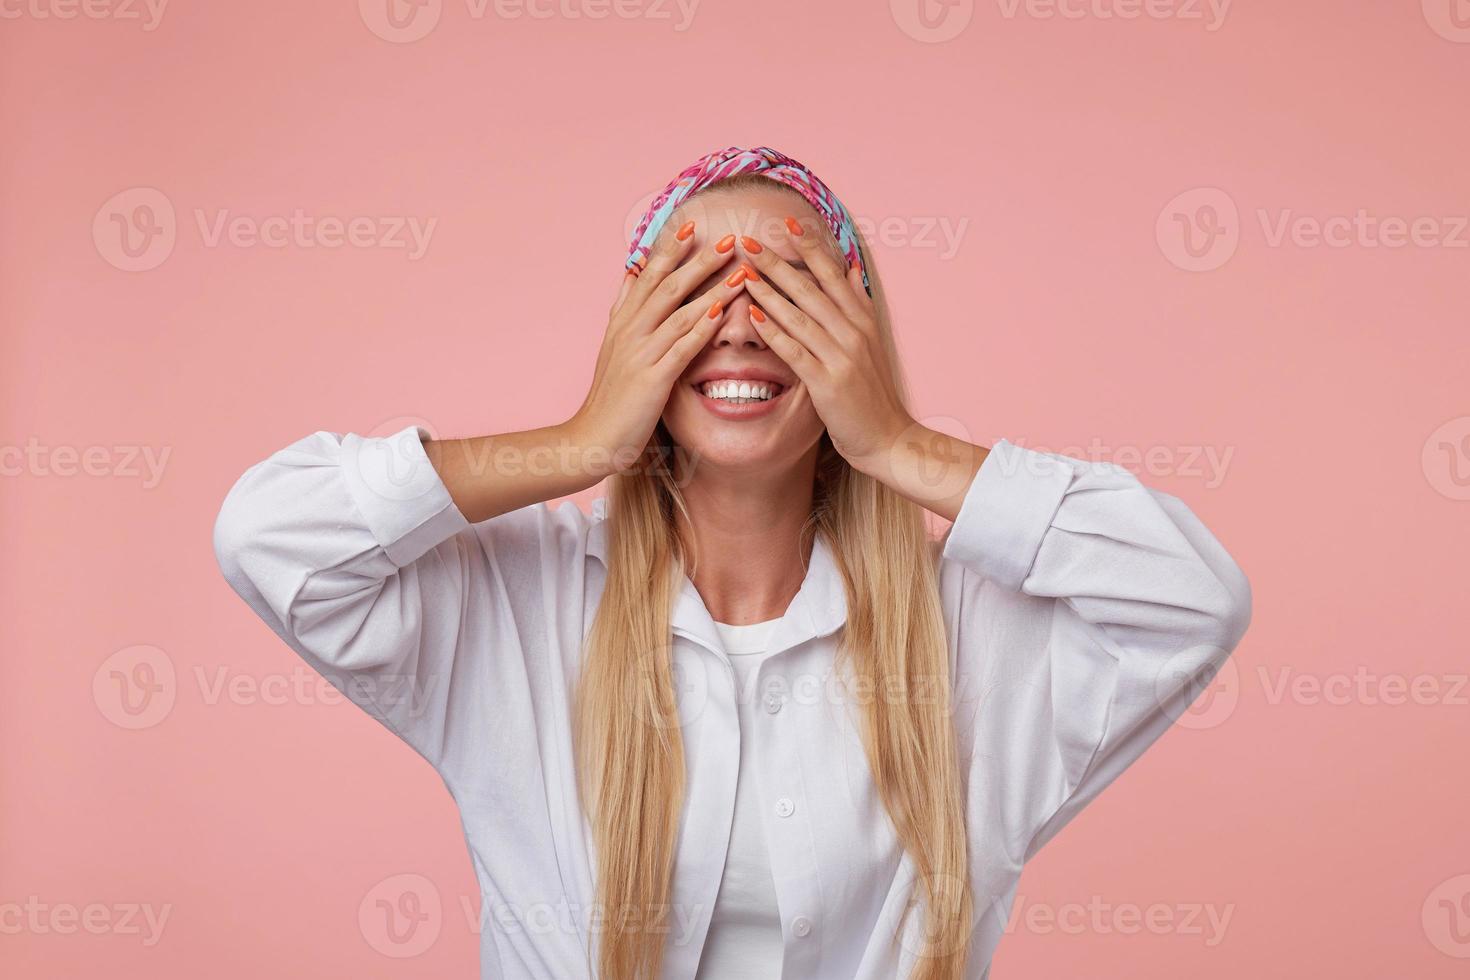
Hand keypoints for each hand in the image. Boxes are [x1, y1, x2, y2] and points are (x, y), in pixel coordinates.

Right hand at [568, 223, 747, 475]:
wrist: (591, 439)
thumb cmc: (609, 397)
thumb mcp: (612, 346)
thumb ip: (624, 308)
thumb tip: (632, 272)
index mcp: (622, 322)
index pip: (648, 275)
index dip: (670, 249)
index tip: (693, 224)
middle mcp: (630, 331)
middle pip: (667, 286)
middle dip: (699, 260)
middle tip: (729, 239)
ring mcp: (640, 354)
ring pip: (679, 312)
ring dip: (711, 289)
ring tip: (739, 271)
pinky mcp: (652, 380)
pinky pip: (680, 348)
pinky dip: (700, 328)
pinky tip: (721, 313)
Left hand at [736, 218, 914, 473]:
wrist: (889, 437)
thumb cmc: (873, 392)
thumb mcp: (871, 342)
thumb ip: (857, 304)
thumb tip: (850, 266)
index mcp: (863, 319)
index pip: (833, 274)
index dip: (810, 248)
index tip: (787, 223)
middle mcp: (854, 332)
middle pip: (811, 289)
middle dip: (778, 263)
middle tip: (749, 240)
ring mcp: (842, 357)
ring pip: (800, 316)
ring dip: (769, 292)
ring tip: (742, 272)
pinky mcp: (828, 383)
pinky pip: (796, 352)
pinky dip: (774, 332)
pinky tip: (754, 316)